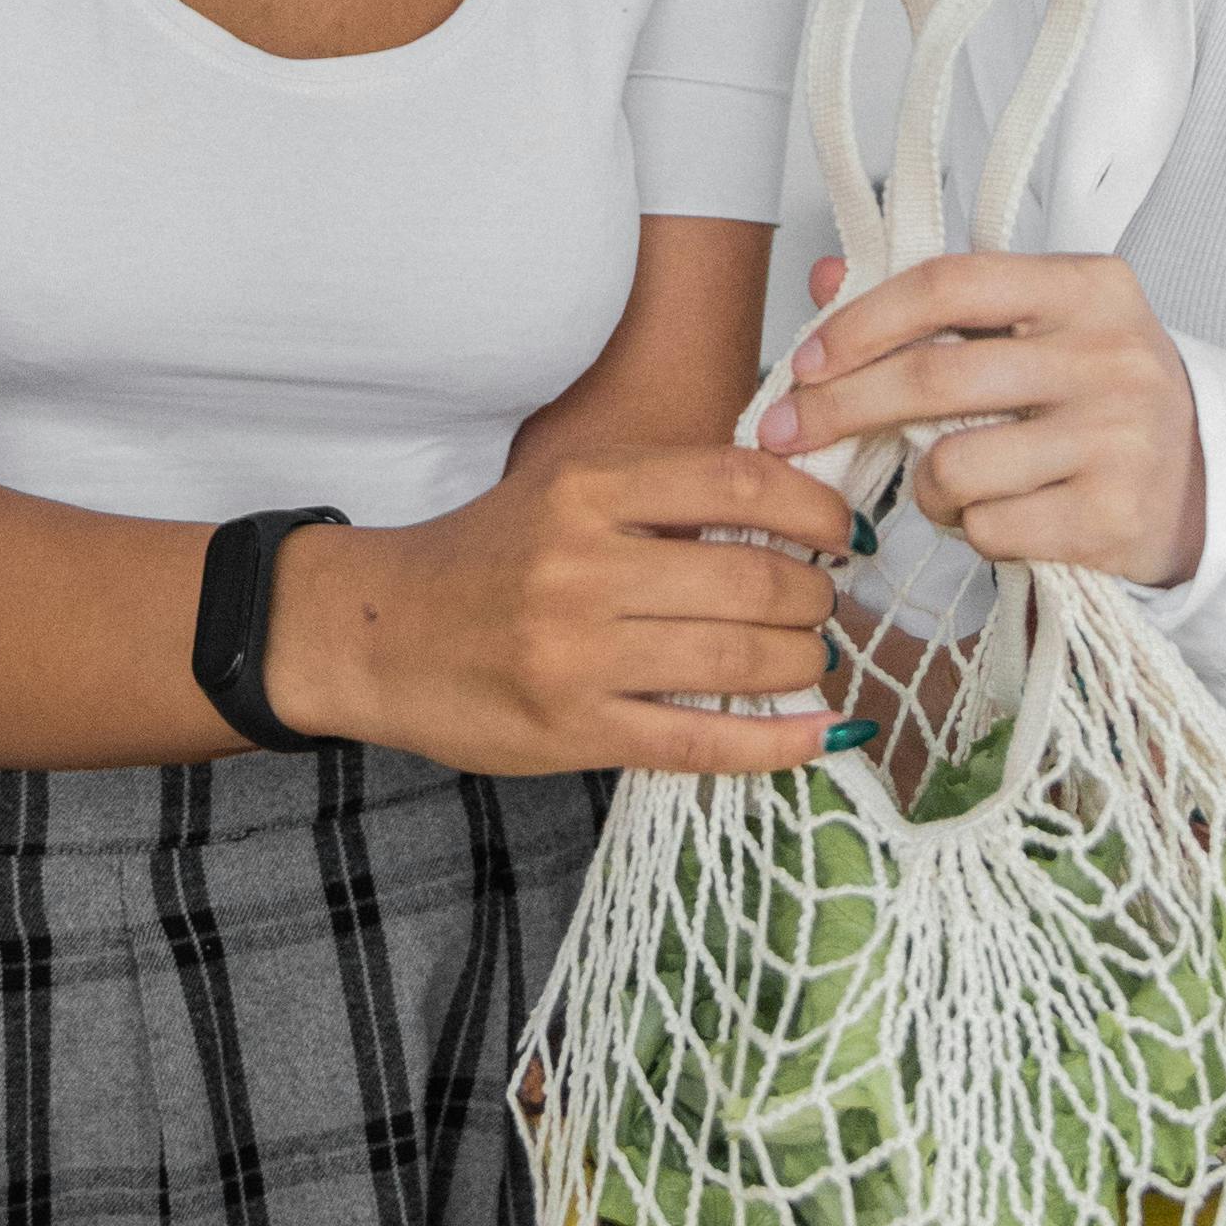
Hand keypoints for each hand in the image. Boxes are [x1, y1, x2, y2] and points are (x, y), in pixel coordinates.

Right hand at [270, 441, 852, 779]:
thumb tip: (797, 510)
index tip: (847, 534)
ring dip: (802, 664)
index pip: (740, 483)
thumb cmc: (486, 560)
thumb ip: (662, 496)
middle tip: (823, 608)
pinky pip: (700, 741)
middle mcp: (583, 563)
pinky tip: (816, 733)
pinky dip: (774, 742)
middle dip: (815, 599)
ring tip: (809, 661)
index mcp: (587, 488)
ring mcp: (576, 652)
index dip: (818, 510)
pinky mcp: (571, 729)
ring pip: (739, 660)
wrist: (378, 632)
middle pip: (755, 580)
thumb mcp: (564, 493)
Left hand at [757, 245, 1209, 587]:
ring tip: (952, 485)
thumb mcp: (1036, 333)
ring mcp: (1119, 438)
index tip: (806, 358)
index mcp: (1089, 287)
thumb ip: (937, 305)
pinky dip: (973, 530)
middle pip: (934, 378)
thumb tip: (823, 276)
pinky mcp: (1115, 518)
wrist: (1209, 485)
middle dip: (839, 408)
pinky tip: (1001, 518)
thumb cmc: (1098, 398)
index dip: (863, 320)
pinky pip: (990, 528)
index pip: (952, 283)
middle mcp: (1112, 355)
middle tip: (786, 431)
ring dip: (925, 487)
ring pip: (954, 465)